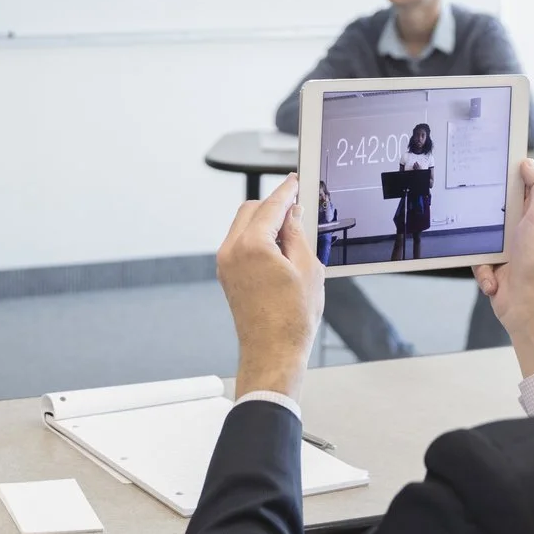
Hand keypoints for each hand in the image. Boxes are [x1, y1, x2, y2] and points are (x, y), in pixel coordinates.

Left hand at [216, 174, 323, 397]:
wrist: (272, 352)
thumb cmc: (292, 319)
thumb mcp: (308, 268)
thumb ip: (298, 234)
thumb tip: (293, 214)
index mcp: (252, 246)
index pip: (270, 206)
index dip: (286, 191)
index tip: (294, 181)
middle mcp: (231, 251)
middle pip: (250, 210)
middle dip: (273, 205)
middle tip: (297, 207)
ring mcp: (225, 264)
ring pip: (243, 226)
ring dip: (264, 222)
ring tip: (292, 233)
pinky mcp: (226, 275)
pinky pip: (239, 244)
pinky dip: (257, 238)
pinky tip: (278, 248)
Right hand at [472, 160, 533, 376]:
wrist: (529, 309)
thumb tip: (528, 163)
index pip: (524, 184)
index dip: (508, 176)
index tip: (491, 169)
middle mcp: (528, 228)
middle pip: (497, 207)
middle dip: (486, 215)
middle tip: (480, 216)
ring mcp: (512, 247)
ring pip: (481, 233)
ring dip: (482, 251)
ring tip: (492, 261)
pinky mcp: (497, 265)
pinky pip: (477, 257)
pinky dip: (482, 270)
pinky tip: (494, 280)